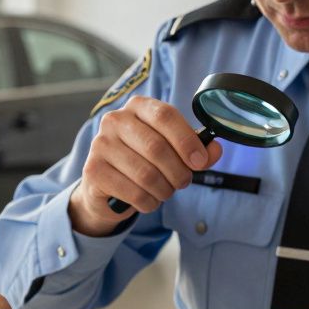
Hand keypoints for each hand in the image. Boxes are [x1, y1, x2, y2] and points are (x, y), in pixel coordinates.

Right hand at [69, 96, 222, 235]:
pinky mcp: (93, 170)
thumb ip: (196, 150)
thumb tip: (214, 151)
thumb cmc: (144, 161)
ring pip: (146, 174)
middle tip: (183, 182)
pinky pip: (133, 192)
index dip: (186, 141)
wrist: (106, 184)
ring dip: (164, 190)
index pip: (165, 116)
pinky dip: (148, 202)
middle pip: (157, 148)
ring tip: (165, 192)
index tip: (199, 162)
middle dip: (178, 172)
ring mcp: (101, 144)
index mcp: (138, 106)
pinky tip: (148, 200)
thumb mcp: (172, 151)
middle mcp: (115, 120)